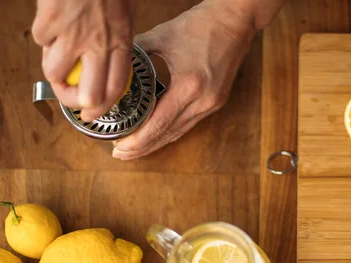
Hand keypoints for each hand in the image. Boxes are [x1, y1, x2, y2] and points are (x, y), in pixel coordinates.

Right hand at [32, 0, 135, 121]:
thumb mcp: (124, 13)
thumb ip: (115, 40)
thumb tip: (102, 64)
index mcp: (121, 41)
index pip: (114, 88)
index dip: (101, 108)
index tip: (91, 113)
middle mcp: (99, 43)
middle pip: (87, 95)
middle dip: (73, 100)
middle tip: (67, 92)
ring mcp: (73, 34)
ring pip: (54, 71)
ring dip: (52, 64)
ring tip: (57, 49)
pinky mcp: (49, 21)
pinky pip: (40, 39)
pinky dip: (43, 32)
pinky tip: (52, 18)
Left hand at [111, 0, 256, 159]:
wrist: (235, 20)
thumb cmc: (202, 24)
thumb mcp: (162, 34)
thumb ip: (136, 52)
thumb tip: (114, 66)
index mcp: (189, 84)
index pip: (158, 124)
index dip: (138, 140)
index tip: (119, 147)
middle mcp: (203, 100)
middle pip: (168, 134)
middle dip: (143, 147)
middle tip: (121, 154)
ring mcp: (212, 103)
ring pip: (180, 132)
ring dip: (157, 143)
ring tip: (135, 149)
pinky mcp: (216, 101)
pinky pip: (189, 123)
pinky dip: (171, 131)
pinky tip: (157, 134)